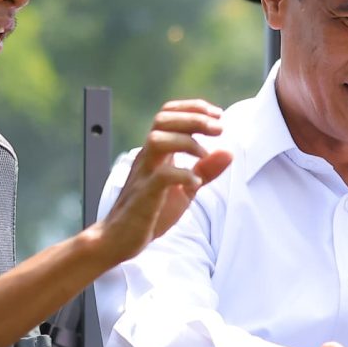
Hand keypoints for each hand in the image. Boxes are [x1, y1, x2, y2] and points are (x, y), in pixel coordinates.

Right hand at [91, 100, 232, 265]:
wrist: (119, 239)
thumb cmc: (151, 213)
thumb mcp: (185, 189)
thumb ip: (205, 171)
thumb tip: (229, 152)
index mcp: (156, 153)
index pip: (168, 114)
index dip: (193, 108)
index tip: (218, 115)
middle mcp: (147, 157)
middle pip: (162, 120)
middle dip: (194, 118)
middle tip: (219, 128)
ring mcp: (144, 175)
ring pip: (157, 140)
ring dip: (186, 141)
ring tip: (205, 154)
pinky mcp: (144, 196)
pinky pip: (161, 177)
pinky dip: (182, 175)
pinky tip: (196, 182)